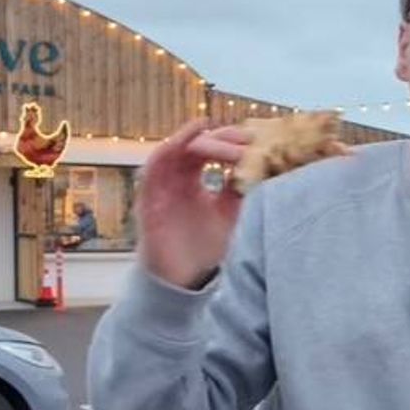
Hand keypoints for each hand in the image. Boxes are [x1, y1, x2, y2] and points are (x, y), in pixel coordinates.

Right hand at [136, 119, 249, 288]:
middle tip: (246, 137)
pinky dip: (170, 148)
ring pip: (175, 149)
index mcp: (193, 181)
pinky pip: (155, 165)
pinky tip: (189, 139)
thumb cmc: (204, 248)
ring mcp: (161, 186)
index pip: (211, 150)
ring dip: (196, 138)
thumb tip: (262, 165)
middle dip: (221, 138)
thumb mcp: (230, 214)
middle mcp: (176, 179)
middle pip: (196, 145)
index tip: (257, 139)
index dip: (231, 141)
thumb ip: (241, 190)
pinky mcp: (148, 197)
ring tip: (216, 128)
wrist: (182, 281)